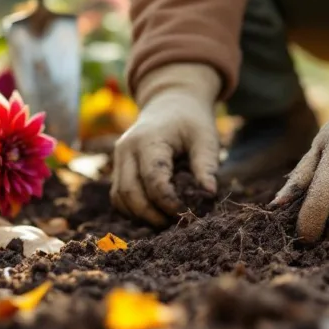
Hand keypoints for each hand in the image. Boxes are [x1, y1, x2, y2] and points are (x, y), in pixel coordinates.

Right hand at [111, 63, 220, 225]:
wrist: (170, 104)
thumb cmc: (191, 122)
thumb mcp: (205, 138)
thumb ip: (207, 165)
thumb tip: (209, 194)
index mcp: (148, 139)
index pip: (152, 178)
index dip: (168, 201)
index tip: (186, 212)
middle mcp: (127, 149)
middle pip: (130, 192)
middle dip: (152, 214)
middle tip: (176, 223)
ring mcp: (119, 158)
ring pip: (120, 197)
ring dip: (140, 215)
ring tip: (166, 222)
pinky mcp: (118, 167)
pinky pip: (118, 196)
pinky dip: (132, 210)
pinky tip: (153, 214)